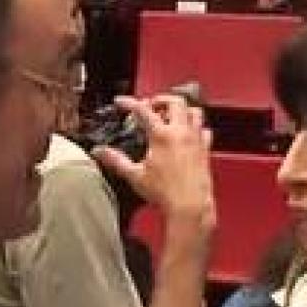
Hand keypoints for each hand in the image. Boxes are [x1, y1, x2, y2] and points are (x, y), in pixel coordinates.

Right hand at [91, 95, 215, 228]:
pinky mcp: (205, 150)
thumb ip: (116, 160)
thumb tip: (100, 152)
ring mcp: (196, 140)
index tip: (122, 103)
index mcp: (162, 135)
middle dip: (161, 99)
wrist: (189, 207)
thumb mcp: (135, 175)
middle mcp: (181, 133)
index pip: (143, 109)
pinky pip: (205, 130)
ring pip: (194, 111)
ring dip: (182, 109)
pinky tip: (189, 134)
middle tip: (152, 106)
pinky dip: (197, 127)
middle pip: (175, 101)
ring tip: (171, 116)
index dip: (129, 102)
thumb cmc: (165, 193)